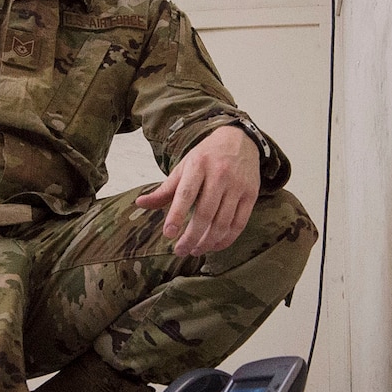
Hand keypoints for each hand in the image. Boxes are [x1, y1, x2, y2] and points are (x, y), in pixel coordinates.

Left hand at [137, 126, 260, 257]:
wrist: (239, 140)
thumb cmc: (206, 157)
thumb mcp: (184, 167)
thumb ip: (165, 189)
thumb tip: (140, 203)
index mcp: (198, 165)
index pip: (186, 194)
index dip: (177, 215)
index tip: (168, 234)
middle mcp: (220, 175)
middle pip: (205, 213)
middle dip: (191, 236)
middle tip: (180, 250)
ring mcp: (237, 185)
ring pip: (223, 222)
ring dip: (208, 242)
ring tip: (195, 250)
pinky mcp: (251, 194)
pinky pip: (239, 223)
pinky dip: (226, 239)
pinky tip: (214, 245)